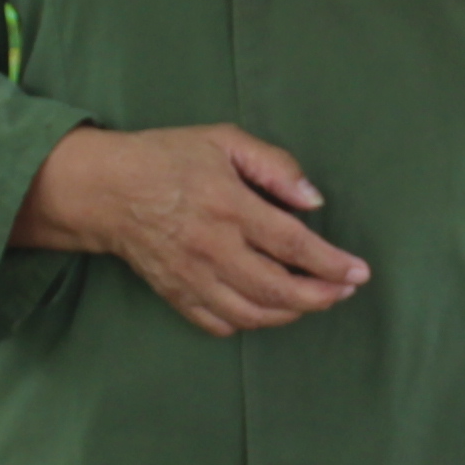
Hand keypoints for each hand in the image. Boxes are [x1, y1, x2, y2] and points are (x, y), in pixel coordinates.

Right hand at [22, 122, 368, 337]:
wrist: (104, 190)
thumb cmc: (166, 158)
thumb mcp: (222, 141)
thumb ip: (273, 165)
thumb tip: (312, 200)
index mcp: (230, 207)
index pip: (294, 245)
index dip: (332, 264)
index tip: (359, 273)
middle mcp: (213, 248)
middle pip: (279, 290)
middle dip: (321, 296)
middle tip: (343, 292)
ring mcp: (193, 277)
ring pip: (253, 313)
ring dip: (291, 314)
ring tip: (313, 302)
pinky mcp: (176, 294)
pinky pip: (220, 323)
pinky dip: (249, 323)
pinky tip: (266, 311)